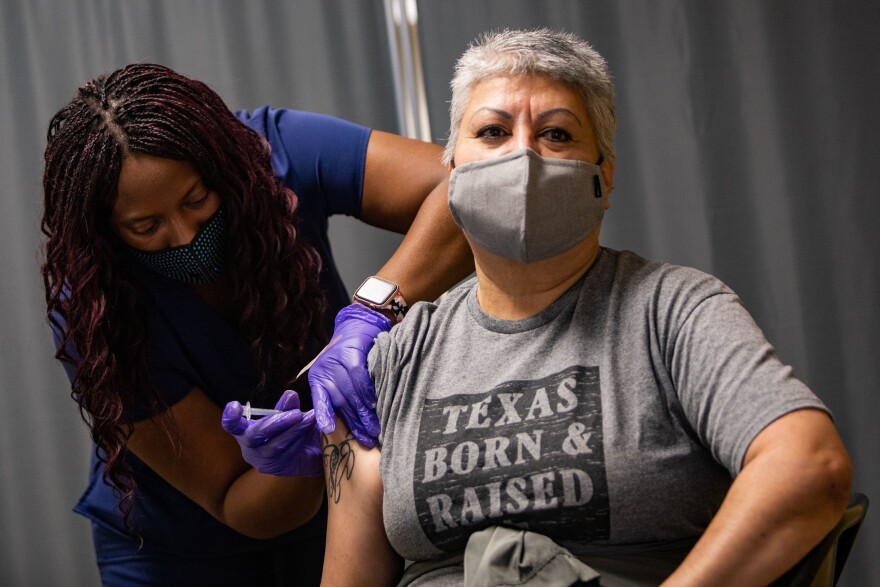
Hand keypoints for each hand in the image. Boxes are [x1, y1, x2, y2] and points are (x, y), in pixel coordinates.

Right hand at [221, 390, 322, 476]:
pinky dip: (301, 439)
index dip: (230, 417)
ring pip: (275, 446)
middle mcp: (249, 447)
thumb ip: (286, 407)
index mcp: (245, 431)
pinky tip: (311, 428)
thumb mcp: (287, 415)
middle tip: (297, 413)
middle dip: (277, 423)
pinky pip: (289, 453)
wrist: (307, 453)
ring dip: (294, 430)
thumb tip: (290, 394)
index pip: (231, 426)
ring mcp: (262, 460)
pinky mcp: (278, 468)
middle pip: (255, 436)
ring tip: (310, 417)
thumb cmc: (289, 430)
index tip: (235, 405)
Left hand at [308, 303, 390, 447]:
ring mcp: (338, 361)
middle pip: (340, 401)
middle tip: (366, 439)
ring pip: (351, 392)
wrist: (360, 324)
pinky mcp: (352, 354)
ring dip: (364, 412)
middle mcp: (325, 370)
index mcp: (318, 377)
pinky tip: (376, 404)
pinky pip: (360, 379)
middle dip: (354, 422)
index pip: (320, 400)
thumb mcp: (336, 373)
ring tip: (374, 429)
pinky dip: (369, 393)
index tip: (328, 430)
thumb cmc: (350, 354)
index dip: (324, 415)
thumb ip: (336, 394)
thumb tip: (335, 426)